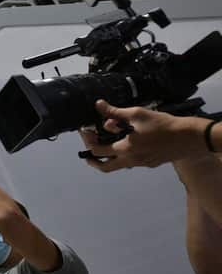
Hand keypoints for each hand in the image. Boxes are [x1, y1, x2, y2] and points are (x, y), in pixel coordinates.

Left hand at [80, 101, 203, 169]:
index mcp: (124, 149)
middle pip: (104, 167)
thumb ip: (115, 112)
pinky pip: (132, 162)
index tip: (86, 131)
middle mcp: (131, 160)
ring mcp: (142, 164)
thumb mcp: (136, 114)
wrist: (188, 137)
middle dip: (92, 160)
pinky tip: (129, 142)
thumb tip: (99, 105)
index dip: (87, 140)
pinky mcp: (151, 163)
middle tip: (87, 152)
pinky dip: (125, 154)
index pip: (96, 150)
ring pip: (119, 165)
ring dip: (110, 157)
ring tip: (108, 143)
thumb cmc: (163, 125)